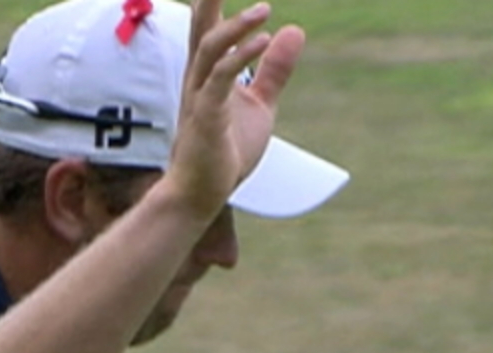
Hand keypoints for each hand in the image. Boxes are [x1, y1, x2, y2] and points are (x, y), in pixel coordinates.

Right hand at [163, 0, 305, 220]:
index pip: (209, 26)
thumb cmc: (225, 151)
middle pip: (200, 28)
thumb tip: (293, 30)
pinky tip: (263, 42)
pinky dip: (240, 58)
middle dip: (208, 0)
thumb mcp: (259, 105)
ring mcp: (199, 97)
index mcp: (208, 73)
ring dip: (236, 27)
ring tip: (265, 10)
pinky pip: (220, 80)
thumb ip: (274, 69)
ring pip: (210, 49)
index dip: (213, 1)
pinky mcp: (206, 117)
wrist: (201, 193)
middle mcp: (198, 79)